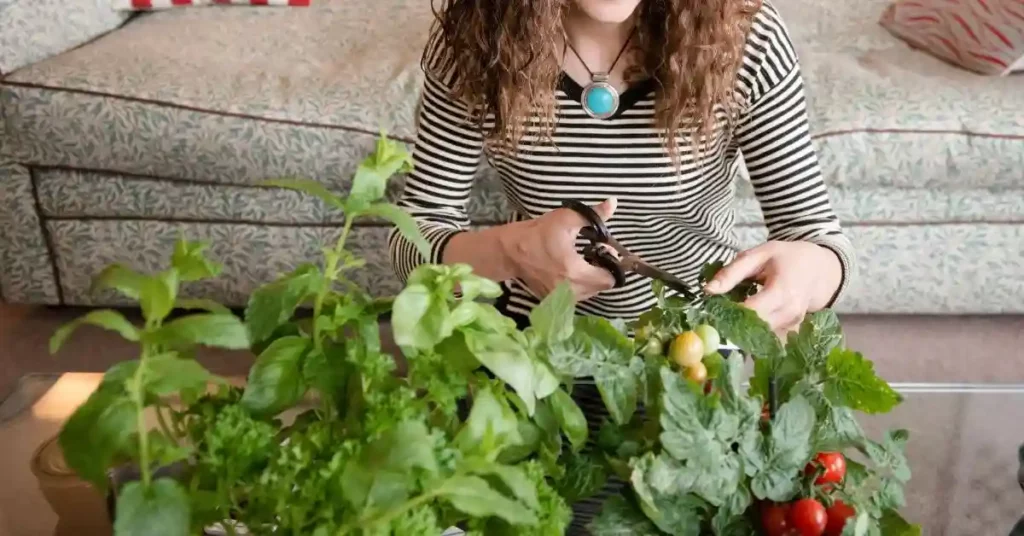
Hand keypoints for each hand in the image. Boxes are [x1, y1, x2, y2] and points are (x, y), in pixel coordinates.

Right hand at [499, 199, 617, 299]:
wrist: (510, 251)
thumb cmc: (538, 233)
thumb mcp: (566, 218)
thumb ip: (593, 215)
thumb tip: (613, 203)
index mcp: (575, 272)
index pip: (609, 280)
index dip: (612, 264)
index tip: (604, 249)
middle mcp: (570, 290)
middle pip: (601, 287)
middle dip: (603, 270)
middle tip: (594, 252)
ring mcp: (560, 297)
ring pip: (589, 292)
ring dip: (591, 278)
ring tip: (583, 260)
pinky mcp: (552, 299)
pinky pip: (575, 295)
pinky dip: (579, 284)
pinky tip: (571, 269)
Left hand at [704, 241, 841, 333]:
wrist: (819, 269)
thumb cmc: (787, 258)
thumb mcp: (758, 255)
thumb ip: (732, 273)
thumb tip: (708, 290)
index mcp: (782, 291)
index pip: (751, 311)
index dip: (729, 314)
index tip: (710, 311)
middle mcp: (790, 313)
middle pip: (754, 329)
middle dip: (731, 326)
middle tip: (714, 318)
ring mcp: (792, 326)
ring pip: (759, 338)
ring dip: (740, 331)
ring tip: (727, 319)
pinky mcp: (790, 332)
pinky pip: (767, 340)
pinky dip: (752, 334)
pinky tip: (742, 324)